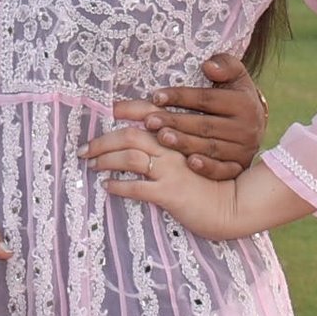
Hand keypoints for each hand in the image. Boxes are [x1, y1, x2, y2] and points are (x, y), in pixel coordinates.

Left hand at [84, 130, 310, 240]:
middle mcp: (172, 148)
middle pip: (130, 135)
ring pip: (130, 157)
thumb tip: (141, 138)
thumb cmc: (209, 181)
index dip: (125, 109)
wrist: (232, 206)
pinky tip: (107, 186)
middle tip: (83, 148)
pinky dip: (118, 185)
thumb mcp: (191, 154)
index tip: (107, 110)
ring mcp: (171, 170)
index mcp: (177, 135)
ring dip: (105, 160)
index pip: (147, 113)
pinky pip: (137, 187)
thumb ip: (170, 143)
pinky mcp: (170, 193)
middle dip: (102, 140)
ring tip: (91, 165)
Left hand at [104, 55, 266, 178]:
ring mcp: (244, 149)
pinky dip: (207, 168)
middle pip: (206, 125)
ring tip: (161, 138)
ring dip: (185, 144)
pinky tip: (190, 163)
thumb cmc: (235, 93)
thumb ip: (224, 65)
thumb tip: (208, 66)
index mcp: (243, 103)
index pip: (207, 100)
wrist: (255, 122)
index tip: (156, 96)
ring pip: (211, 147)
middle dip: (176, 123)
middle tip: (150, 121)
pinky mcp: (240, 166)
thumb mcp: (235, 74)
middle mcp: (246, 128)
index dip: (181, 97)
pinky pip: (224, 170)